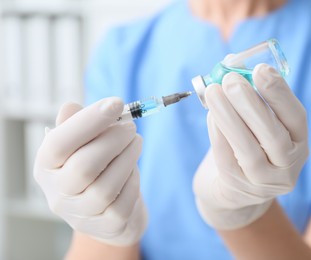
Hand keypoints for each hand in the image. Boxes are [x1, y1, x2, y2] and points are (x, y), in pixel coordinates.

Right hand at [34, 97, 146, 245]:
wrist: (107, 208)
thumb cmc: (94, 167)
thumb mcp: (81, 144)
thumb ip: (76, 125)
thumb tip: (71, 107)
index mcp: (47, 166)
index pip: (59, 143)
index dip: (89, 121)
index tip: (116, 102)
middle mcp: (58, 193)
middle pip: (84, 166)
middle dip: (113, 140)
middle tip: (131, 126)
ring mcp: (82, 214)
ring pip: (106, 186)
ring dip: (128, 157)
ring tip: (136, 141)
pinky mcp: (107, 226)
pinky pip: (124, 201)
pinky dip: (133, 179)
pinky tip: (133, 168)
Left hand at [193, 64, 308, 229]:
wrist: (231, 189)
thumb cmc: (246, 145)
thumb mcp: (255, 124)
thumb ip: (249, 95)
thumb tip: (229, 62)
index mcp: (298, 144)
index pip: (296, 118)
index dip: (280, 94)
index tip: (261, 70)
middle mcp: (287, 167)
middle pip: (273, 135)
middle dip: (251, 104)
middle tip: (231, 79)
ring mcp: (262, 182)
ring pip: (247, 149)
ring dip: (229, 117)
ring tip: (213, 92)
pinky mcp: (237, 188)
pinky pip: (226, 160)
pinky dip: (218, 135)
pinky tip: (210, 116)